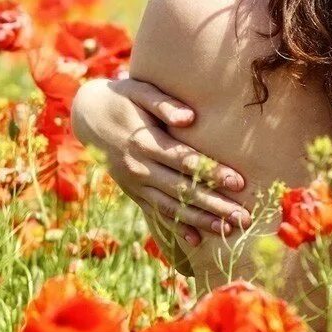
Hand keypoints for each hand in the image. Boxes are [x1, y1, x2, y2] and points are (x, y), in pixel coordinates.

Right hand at [70, 77, 250, 245]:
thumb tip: (189, 118)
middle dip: (215, 205)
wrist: (88, 116)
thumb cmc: (122, 98)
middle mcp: (139, 167)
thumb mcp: (139, 90)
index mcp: (144, 141)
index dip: (212, 172)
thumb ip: (163, 103)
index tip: (238, 182)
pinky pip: (156, 213)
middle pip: (182, 190)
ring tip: (229, 231)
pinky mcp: (133, 192)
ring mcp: (135, 183)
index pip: (185, 161)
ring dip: (201, 220)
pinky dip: (175, 228)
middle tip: (243, 217)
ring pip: (171, 206)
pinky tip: (196, 241)